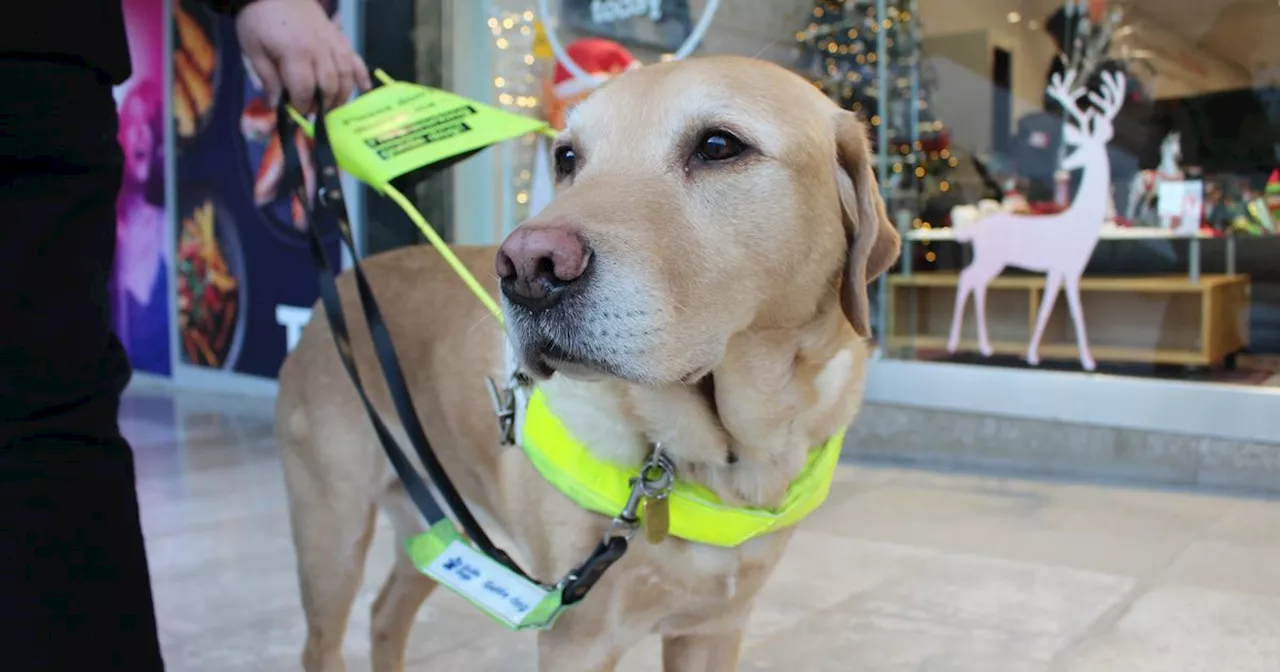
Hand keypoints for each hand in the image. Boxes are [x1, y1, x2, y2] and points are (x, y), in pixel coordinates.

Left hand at [236, 0, 371, 113]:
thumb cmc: (258, 19)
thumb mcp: (253, 49)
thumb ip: (267, 77)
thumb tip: (276, 105)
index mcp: (296, 53)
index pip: (305, 90)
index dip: (302, 106)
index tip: (296, 113)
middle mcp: (319, 49)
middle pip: (329, 86)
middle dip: (322, 104)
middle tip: (313, 112)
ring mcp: (332, 42)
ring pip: (346, 76)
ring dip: (342, 95)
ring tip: (332, 106)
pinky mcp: (338, 37)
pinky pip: (356, 58)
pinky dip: (362, 74)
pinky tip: (365, 89)